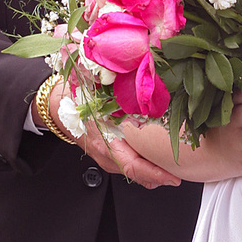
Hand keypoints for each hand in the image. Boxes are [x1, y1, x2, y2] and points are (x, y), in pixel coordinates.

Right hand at [35, 81, 179, 188]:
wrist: (59, 109)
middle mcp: (107, 155)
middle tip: (182, 173)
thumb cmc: (76, 100)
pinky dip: (146, 167)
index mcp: (104, 142)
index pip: (132, 166)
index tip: (173, 177)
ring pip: (135, 172)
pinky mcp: (110, 158)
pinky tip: (159, 161)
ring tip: (176, 169)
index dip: (154, 174)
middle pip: (137, 174)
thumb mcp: (94, 93)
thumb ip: (113, 85)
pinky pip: (131, 166)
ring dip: (155, 172)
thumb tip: (133, 65)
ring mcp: (108, 159)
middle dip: (161, 176)